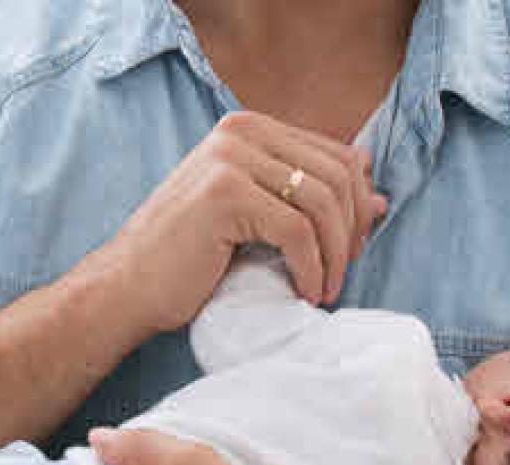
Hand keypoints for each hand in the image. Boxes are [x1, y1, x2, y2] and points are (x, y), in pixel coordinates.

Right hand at [95, 111, 386, 332]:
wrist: (129, 287)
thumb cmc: (192, 259)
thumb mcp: (260, 219)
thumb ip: (310, 200)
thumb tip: (380, 196)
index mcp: (249, 127)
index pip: (337, 155)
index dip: (357, 206)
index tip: (350, 251)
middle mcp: (240, 130)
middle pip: (337, 175)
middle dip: (351, 231)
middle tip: (341, 274)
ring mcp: (229, 157)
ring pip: (322, 202)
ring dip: (334, 254)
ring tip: (324, 289)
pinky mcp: (224, 193)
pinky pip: (297, 230)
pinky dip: (311, 268)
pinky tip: (305, 292)